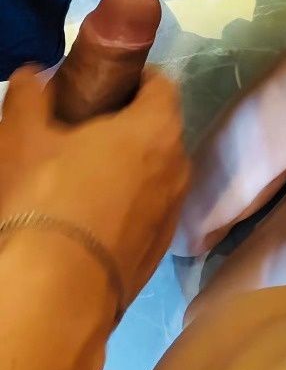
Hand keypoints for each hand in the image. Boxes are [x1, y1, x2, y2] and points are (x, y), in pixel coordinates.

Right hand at [0, 0, 190, 307]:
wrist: (55, 294)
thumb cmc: (45, 197)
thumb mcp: (23, 137)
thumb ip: (31, 95)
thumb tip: (35, 75)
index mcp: (157, 126)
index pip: (160, 82)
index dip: (133, 78)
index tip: (101, 84)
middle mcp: (179, 164)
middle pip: (159, 128)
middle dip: (127, 123)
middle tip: (84, 129)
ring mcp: (174, 210)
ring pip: (155, 172)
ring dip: (129, 166)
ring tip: (83, 175)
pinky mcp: (161, 250)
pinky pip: (148, 211)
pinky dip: (127, 205)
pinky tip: (90, 217)